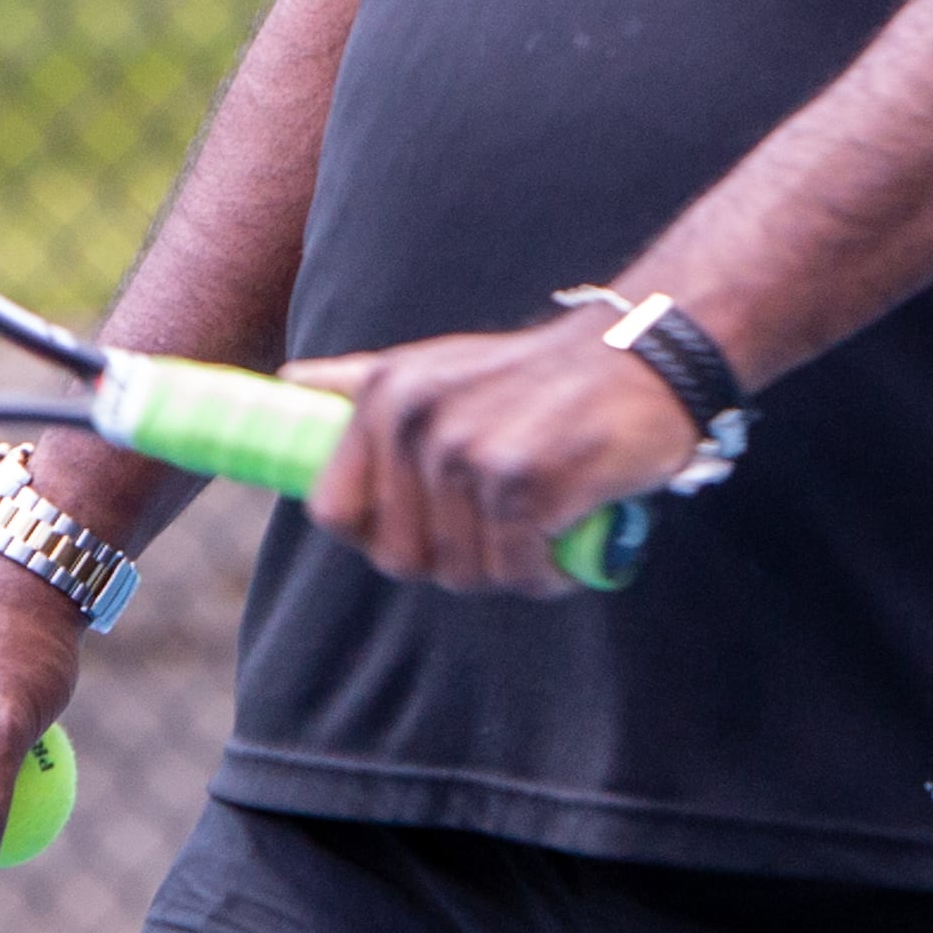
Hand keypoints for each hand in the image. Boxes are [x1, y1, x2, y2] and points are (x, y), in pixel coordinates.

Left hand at [293, 319, 698, 594]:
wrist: (645, 357)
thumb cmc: (536, 377)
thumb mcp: (437, 366)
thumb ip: (360, 382)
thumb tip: (287, 382)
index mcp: (384, 395)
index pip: (333, 513)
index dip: (381, 536)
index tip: (431, 524)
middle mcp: (415, 420)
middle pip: (401, 558)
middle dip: (455, 558)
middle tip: (503, 521)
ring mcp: (466, 452)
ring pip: (462, 572)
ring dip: (511, 565)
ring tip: (543, 516)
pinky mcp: (522, 485)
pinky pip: (517, 574)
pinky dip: (548, 573)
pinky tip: (572, 528)